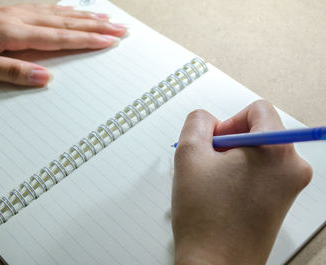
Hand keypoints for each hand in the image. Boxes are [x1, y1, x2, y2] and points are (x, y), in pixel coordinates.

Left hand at [0, 3, 126, 85]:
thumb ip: (11, 72)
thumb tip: (45, 78)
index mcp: (14, 33)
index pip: (61, 37)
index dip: (88, 39)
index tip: (110, 40)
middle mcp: (18, 18)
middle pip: (66, 22)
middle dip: (96, 26)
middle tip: (120, 28)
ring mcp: (14, 12)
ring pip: (58, 13)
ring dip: (84, 16)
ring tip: (105, 18)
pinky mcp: (7, 12)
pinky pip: (44, 8)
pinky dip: (63, 9)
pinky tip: (70, 9)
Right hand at [172, 100, 311, 264]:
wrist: (216, 264)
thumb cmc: (206, 219)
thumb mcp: (189, 155)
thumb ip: (197, 122)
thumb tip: (207, 119)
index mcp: (276, 151)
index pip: (257, 110)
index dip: (229, 121)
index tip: (215, 142)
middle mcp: (292, 168)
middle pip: (259, 132)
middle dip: (228, 143)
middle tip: (209, 164)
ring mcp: (290, 187)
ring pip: (257, 153)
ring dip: (231, 161)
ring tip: (213, 183)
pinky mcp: (281, 201)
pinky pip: (260, 173)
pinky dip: (239, 175)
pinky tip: (221, 193)